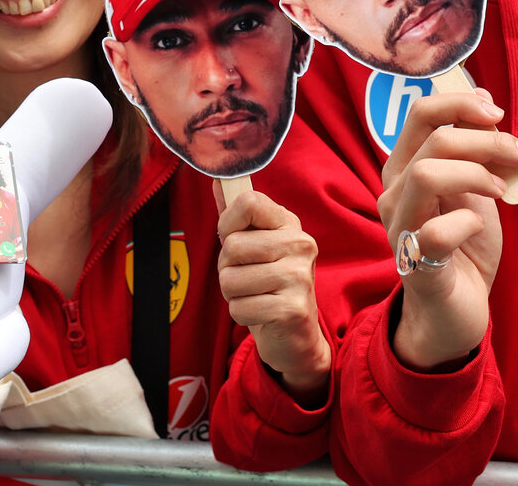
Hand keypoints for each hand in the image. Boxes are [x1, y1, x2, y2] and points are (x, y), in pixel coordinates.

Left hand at [214, 184, 330, 404]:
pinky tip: (261, 314)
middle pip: (232, 245)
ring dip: (233, 294)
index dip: (228, 223)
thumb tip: (217, 181)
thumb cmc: (268, 284)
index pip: (248, 202)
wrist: (295, 335)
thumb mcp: (254, 245)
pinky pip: (239, 308)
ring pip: (230, 280)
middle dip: (227, 268)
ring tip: (254, 296)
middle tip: (247, 277)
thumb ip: (236, 214)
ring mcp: (299, 277)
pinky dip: (241, 315)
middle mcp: (300, 244)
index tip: (234, 239)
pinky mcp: (292, 309)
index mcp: (289, 223)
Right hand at [376, 89, 517, 370]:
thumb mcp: (475, 189)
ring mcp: (400, 228)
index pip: (421, 114)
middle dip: (488, 140)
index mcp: (405, 167)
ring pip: (426, 174)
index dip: (461, 104)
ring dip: (476, 173)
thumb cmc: (464, 245)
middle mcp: (394, 192)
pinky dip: (467, 222)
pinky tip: (479, 227)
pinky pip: (435, 233)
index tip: (498, 113)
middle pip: (433, 138)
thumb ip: (477, 153)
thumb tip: (491, 107)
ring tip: (501, 189)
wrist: (456, 310)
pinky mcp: (415, 264)